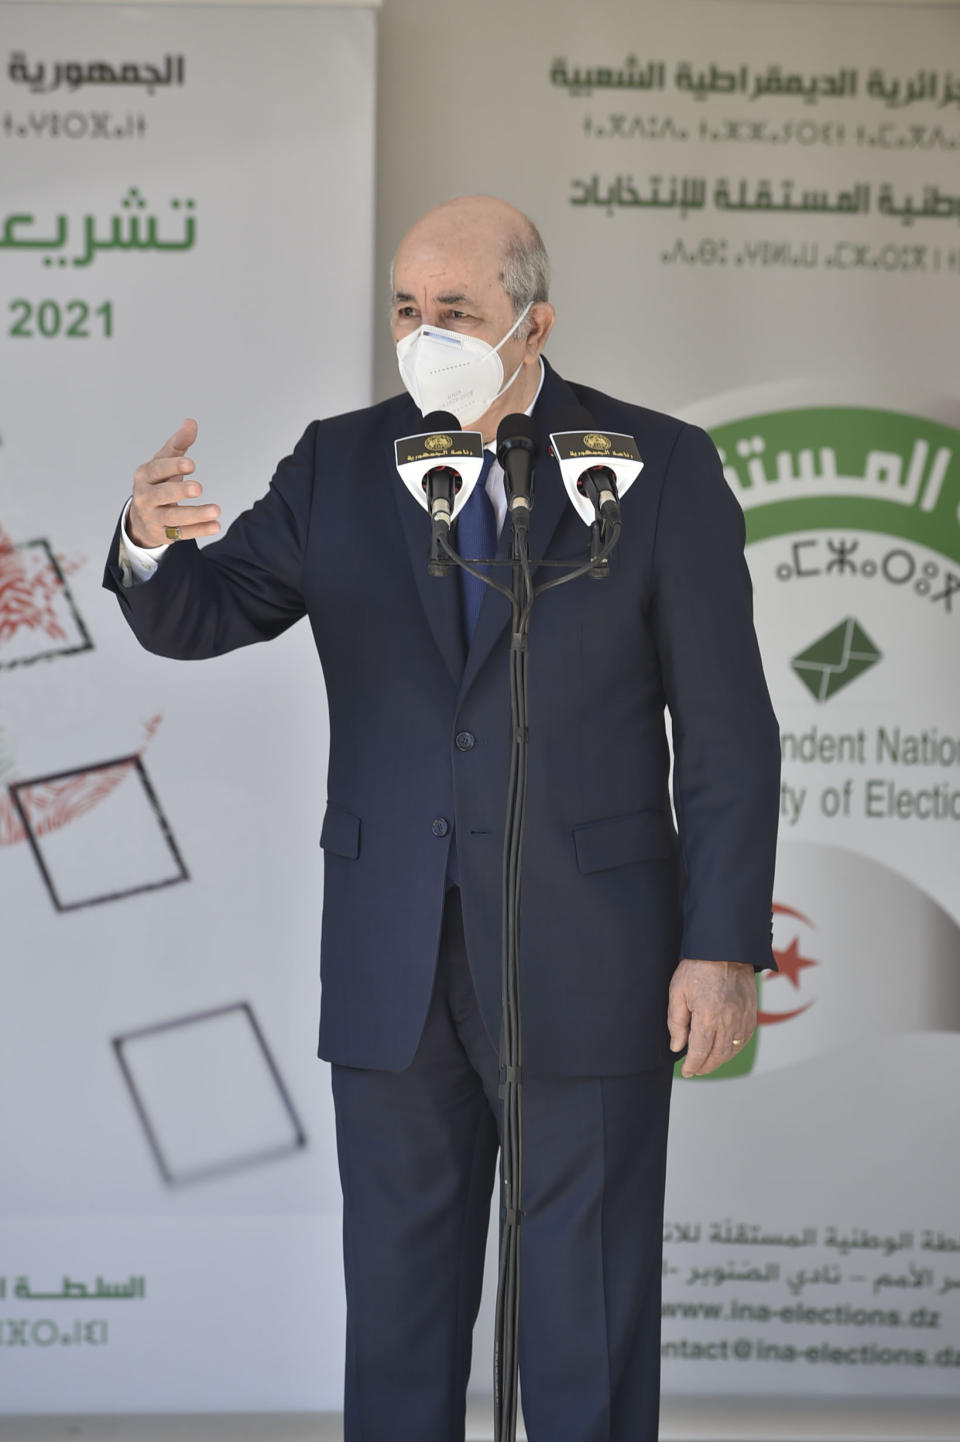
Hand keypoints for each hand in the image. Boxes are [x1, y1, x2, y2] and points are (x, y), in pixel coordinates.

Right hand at [127, 419, 220, 547]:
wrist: (142, 518)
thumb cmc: (157, 483)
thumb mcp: (164, 462)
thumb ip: (178, 444)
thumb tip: (191, 422)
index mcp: (144, 475)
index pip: (156, 470)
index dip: (172, 467)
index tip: (192, 464)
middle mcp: (144, 497)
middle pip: (161, 494)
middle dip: (179, 491)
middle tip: (199, 488)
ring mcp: (153, 517)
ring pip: (173, 517)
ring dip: (195, 514)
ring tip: (216, 510)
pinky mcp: (163, 534)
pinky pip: (181, 533)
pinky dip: (199, 530)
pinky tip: (215, 525)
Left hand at [667, 958, 756, 1077]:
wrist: (725, 950)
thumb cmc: (698, 968)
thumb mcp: (678, 992)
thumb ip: (676, 1023)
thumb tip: (677, 1047)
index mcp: (707, 1017)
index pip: (700, 1052)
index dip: (692, 1065)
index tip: (686, 1071)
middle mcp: (728, 1021)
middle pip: (718, 1055)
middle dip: (705, 1066)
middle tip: (696, 1070)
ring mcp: (742, 1018)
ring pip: (732, 1050)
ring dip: (720, 1060)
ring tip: (708, 1062)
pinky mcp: (751, 1013)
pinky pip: (745, 1039)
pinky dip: (734, 1048)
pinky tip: (725, 1049)